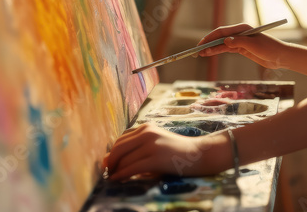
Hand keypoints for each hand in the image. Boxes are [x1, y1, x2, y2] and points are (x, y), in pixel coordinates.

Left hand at [103, 124, 227, 180]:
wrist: (199, 154)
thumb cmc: (177, 152)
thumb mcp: (157, 142)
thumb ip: (138, 147)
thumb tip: (112, 159)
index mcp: (146, 127)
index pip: (120, 139)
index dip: (111, 153)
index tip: (108, 164)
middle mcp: (147, 132)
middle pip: (118, 148)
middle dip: (109, 161)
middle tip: (107, 172)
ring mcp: (151, 144)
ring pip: (123, 159)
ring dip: (115, 170)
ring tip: (112, 177)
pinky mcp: (155, 158)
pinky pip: (131, 168)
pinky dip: (121, 175)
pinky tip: (118, 179)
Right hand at [197, 23, 289, 68]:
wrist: (280, 56)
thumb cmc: (270, 48)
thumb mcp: (254, 45)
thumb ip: (239, 42)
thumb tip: (225, 41)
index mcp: (242, 28)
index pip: (222, 31)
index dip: (210, 38)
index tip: (201, 44)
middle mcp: (239, 33)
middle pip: (220, 37)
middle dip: (208, 43)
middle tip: (197, 51)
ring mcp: (240, 41)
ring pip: (222, 44)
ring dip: (212, 49)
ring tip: (200, 54)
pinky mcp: (242, 49)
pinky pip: (227, 49)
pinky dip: (218, 51)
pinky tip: (210, 54)